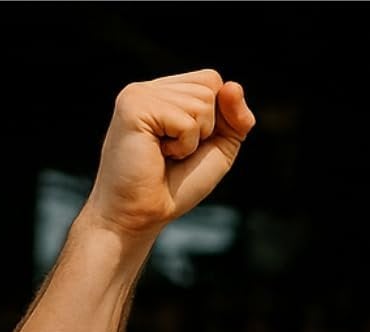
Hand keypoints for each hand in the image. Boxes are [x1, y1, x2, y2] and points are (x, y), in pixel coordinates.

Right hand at [82, 71, 254, 238]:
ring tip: (165, 153)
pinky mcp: (133, 106)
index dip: (220, 112)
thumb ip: (235, 119)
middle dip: (207, 129)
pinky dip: (183, 146)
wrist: (141, 213)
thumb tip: (234, 86)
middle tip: (175, 151)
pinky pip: (187, 121)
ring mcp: (138, 94)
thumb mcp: (218, 148)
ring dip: (194, 139)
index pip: (211, 80)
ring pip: (202, 103)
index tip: (195, 142)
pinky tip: (158, 153)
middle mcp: (149, 88)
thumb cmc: (175, 185)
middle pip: (210, 88)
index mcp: (164, 93)